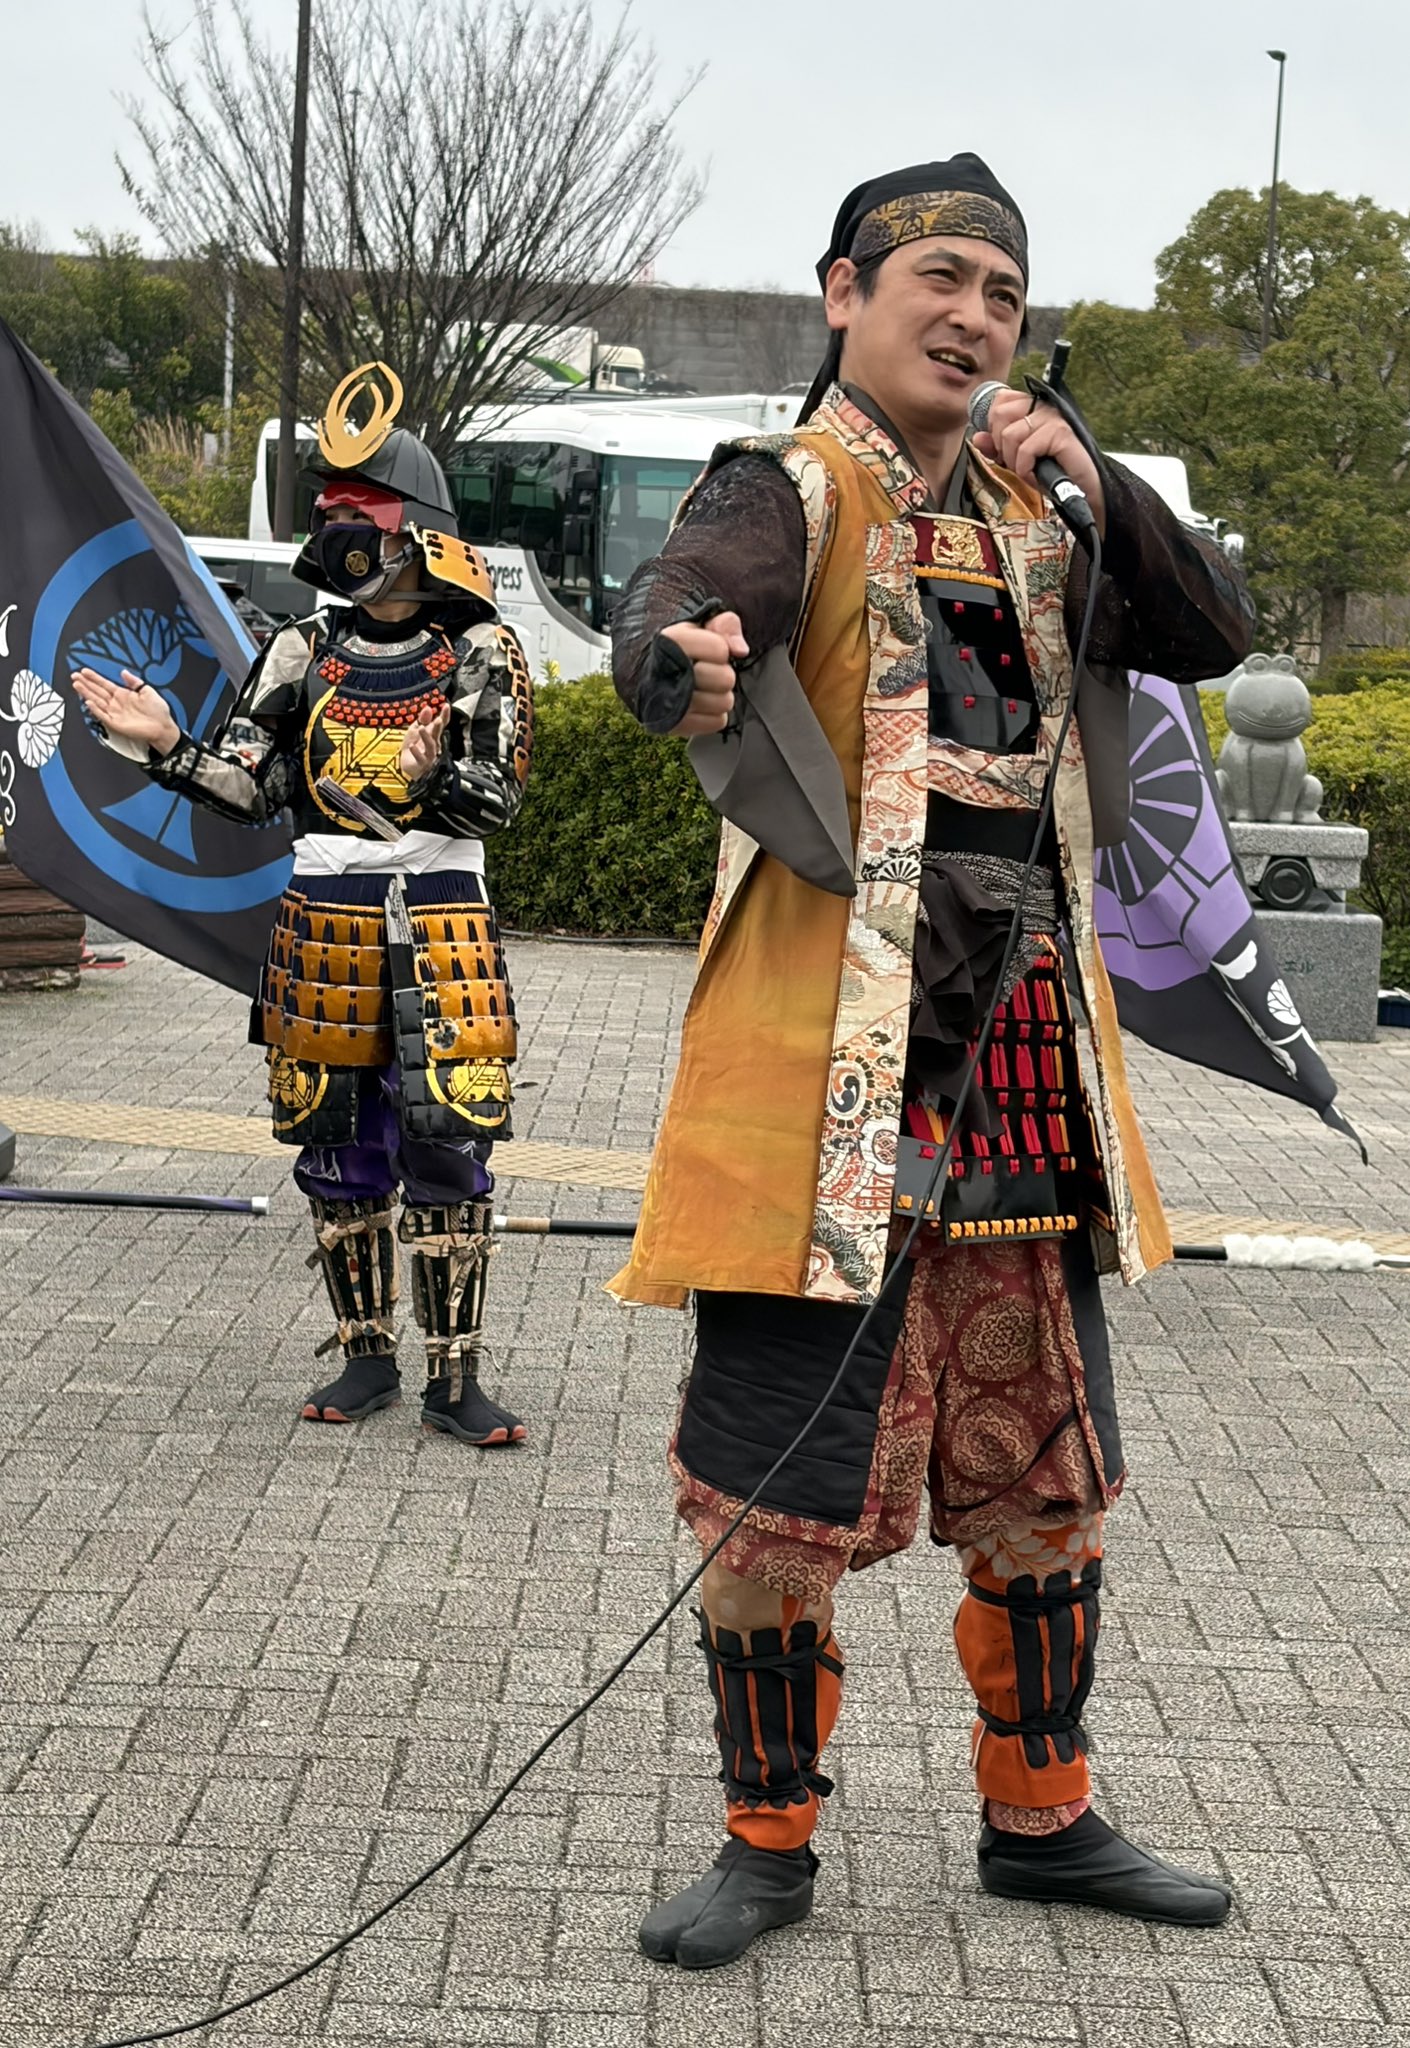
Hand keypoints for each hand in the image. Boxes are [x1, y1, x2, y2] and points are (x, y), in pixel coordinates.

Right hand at [70, 667, 180, 755]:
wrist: (163, 727)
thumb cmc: (158, 712)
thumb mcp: (147, 690)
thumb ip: (134, 681)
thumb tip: (124, 672)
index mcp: (123, 694)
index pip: (104, 684)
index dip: (94, 677)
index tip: (84, 671)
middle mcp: (116, 703)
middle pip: (97, 691)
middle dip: (85, 683)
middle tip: (74, 676)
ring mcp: (115, 713)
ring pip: (97, 701)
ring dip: (86, 693)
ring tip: (77, 685)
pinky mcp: (116, 724)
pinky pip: (103, 716)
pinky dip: (96, 710)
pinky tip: (89, 702)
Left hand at [400, 702, 450, 781]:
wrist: (407, 769)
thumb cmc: (413, 749)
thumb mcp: (415, 731)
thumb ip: (422, 720)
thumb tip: (428, 708)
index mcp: (433, 736)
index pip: (441, 724)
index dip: (444, 715)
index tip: (446, 706)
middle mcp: (433, 745)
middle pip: (437, 735)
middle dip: (438, 727)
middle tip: (439, 719)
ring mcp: (429, 756)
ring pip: (430, 746)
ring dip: (426, 737)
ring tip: (421, 728)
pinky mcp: (422, 765)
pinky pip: (420, 758)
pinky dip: (416, 753)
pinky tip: (412, 746)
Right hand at [658, 610, 747, 735]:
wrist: (648, 674)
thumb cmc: (681, 648)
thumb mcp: (701, 623)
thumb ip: (725, 625)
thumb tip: (740, 650)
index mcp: (672, 641)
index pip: (720, 649)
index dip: (721, 649)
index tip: (708, 650)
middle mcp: (668, 673)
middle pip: (725, 679)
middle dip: (722, 674)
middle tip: (708, 671)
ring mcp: (671, 703)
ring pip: (724, 702)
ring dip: (719, 696)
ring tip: (704, 689)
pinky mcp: (676, 726)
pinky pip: (717, 722)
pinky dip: (713, 715)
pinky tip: (700, 704)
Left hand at [972, 389, 1105, 533]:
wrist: (1082, 491)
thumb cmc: (1052, 474)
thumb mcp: (1017, 461)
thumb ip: (996, 448)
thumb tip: (977, 437)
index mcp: (1033, 407)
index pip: (1000, 400)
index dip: (993, 426)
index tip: (1003, 449)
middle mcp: (1044, 406)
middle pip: (1000, 414)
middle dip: (1000, 446)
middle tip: (1015, 462)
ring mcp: (1053, 417)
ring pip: (1010, 435)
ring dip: (1013, 462)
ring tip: (1029, 471)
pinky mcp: (1060, 433)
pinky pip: (1025, 450)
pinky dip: (1026, 470)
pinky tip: (1037, 476)